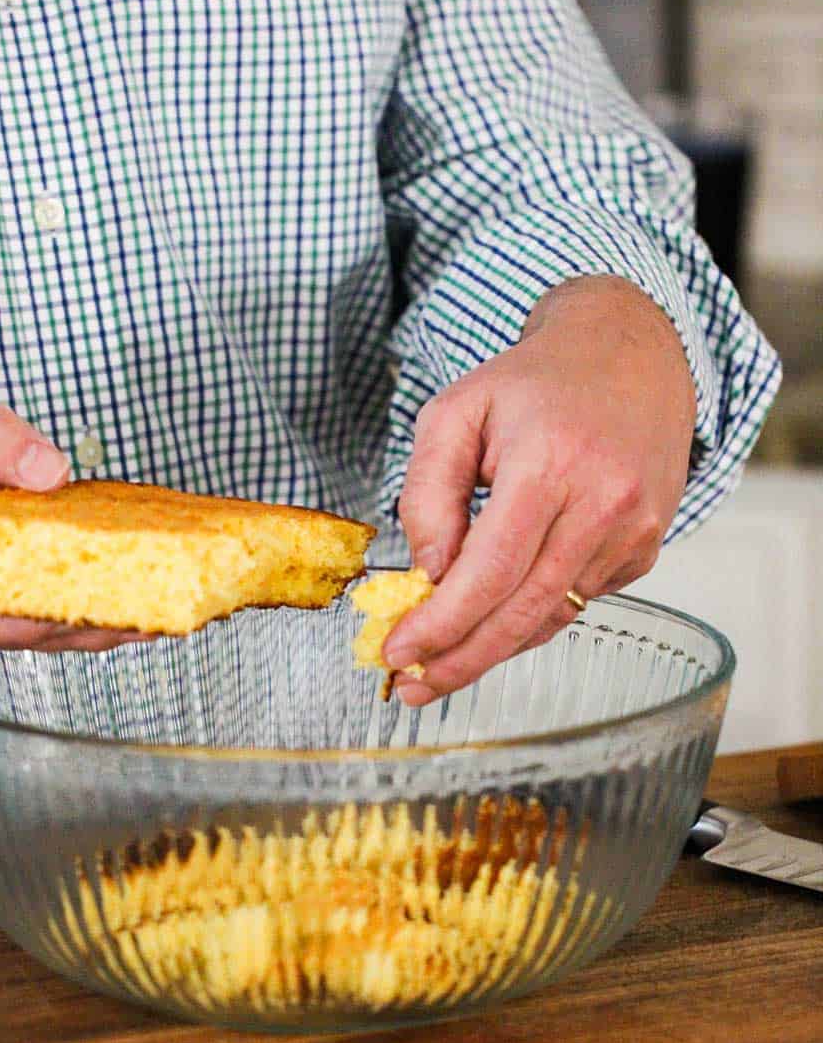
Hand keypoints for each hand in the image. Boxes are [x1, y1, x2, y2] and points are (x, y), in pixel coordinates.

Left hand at [386, 275, 696, 702]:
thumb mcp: (455, 413)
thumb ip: (427, 492)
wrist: (631, 356)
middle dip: (461, 660)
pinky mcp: (646, 548)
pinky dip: (531, 618)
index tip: (397, 651)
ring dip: (492, 647)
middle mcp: (603, 503)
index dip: (442, 624)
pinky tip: (496, 616)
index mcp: (550, 464)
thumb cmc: (534, 384)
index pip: (490, 571)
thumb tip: (428, 572)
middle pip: (523, 611)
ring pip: (551, 616)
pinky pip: (577, 602)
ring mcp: (633, 531)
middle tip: (411, 686)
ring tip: (439, 666)